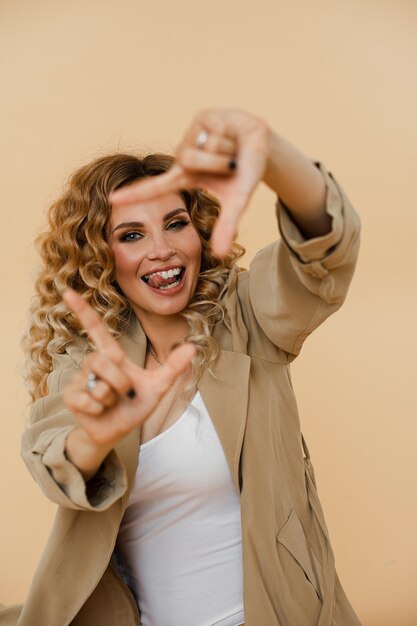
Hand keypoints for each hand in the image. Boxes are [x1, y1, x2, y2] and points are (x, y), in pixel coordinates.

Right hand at [62, 289, 194, 448]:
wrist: (118, 431)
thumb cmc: (136, 404)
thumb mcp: (158, 386)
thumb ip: (173, 367)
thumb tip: (192, 347)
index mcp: (112, 355)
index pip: (95, 328)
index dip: (82, 310)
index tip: (68, 291)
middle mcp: (94, 363)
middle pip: (102, 361)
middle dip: (120, 382)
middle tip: (126, 394)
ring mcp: (80, 380)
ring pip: (98, 384)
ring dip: (111, 398)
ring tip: (112, 402)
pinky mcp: (71, 398)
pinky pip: (88, 400)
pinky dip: (100, 410)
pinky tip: (99, 411)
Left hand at [110, 110, 270, 257]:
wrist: (262, 145)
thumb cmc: (245, 173)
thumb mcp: (237, 201)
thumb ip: (227, 226)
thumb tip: (220, 253)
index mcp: (186, 177)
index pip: (157, 187)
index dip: (135, 194)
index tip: (113, 200)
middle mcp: (183, 156)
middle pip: (188, 160)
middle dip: (216, 164)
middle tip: (231, 165)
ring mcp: (191, 136)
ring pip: (202, 146)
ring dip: (225, 152)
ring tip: (232, 150)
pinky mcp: (201, 117)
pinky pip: (213, 131)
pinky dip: (230, 137)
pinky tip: (232, 133)